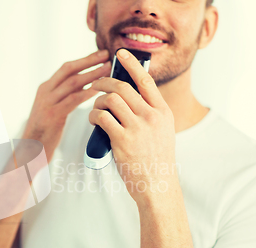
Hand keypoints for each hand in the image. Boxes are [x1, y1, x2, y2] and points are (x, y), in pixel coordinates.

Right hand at [23, 50, 110, 160]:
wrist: (31, 150)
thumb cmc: (46, 131)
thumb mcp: (52, 108)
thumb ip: (65, 96)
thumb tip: (85, 85)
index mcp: (46, 88)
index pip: (66, 68)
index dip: (84, 59)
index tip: (100, 54)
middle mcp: (46, 92)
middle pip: (69, 70)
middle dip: (89, 61)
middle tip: (107, 54)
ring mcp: (48, 103)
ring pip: (72, 83)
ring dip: (92, 75)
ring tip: (108, 70)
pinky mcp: (53, 115)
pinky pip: (73, 100)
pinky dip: (87, 93)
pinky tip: (98, 90)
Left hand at [89, 49, 177, 201]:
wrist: (156, 185)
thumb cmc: (156, 159)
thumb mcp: (163, 131)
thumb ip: (151, 113)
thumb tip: (133, 95)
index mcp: (162, 112)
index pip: (146, 80)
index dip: (131, 65)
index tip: (120, 54)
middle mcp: (151, 116)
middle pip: (123, 87)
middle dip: (104, 82)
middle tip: (95, 84)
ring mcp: (137, 128)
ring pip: (110, 100)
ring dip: (97, 101)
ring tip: (95, 107)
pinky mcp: (122, 140)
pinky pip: (102, 118)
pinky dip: (93, 116)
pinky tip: (93, 120)